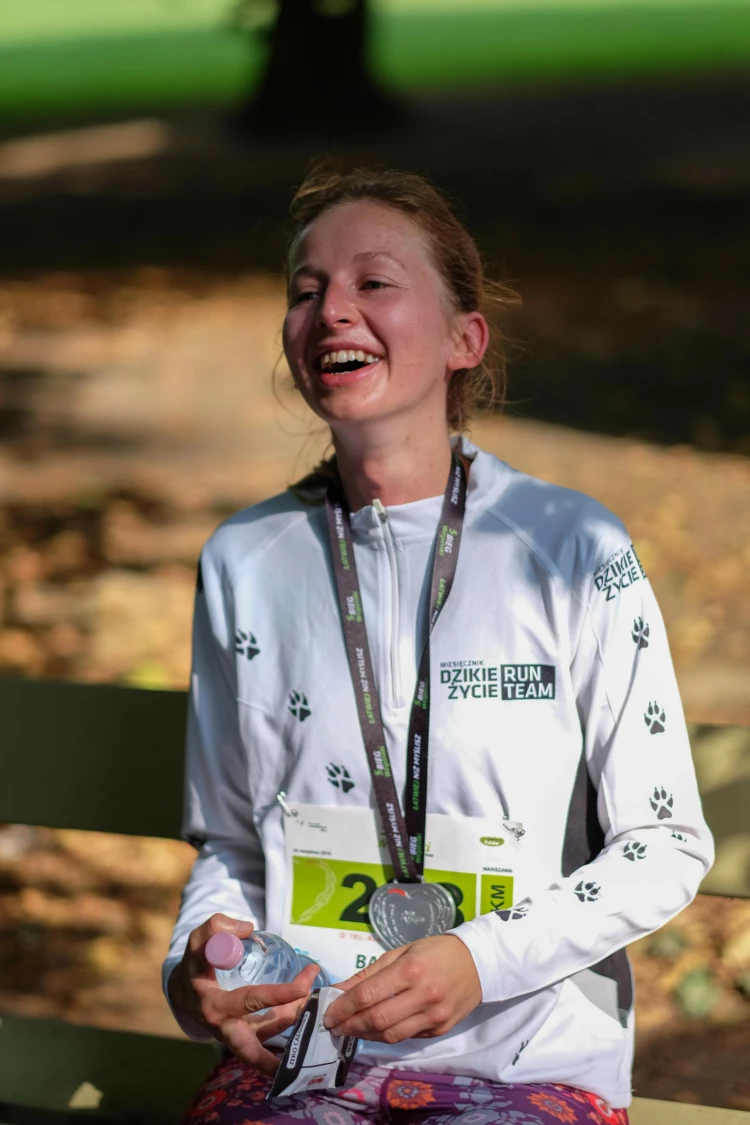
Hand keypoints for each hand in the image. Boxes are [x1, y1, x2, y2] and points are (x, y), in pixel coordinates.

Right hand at [168, 913, 318, 1073]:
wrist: (182, 992)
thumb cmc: (194, 964)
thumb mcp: (198, 942)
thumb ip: (216, 929)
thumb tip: (247, 930)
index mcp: (215, 1006)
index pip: (250, 1001)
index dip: (277, 995)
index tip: (303, 986)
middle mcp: (226, 1030)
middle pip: (261, 1041)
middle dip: (289, 1028)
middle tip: (317, 1016)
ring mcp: (236, 1038)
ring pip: (270, 1036)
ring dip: (294, 1019)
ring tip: (316, 995)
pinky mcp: (245, 1038)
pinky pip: (270, 1036)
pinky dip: (288, 1026)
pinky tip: (307, 1013)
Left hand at [323, 934, 480, 1043]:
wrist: (479, 962)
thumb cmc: (435, 951)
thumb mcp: (402, 952)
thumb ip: (370, 973)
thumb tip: (340, 990)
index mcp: (410, 970)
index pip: (368, 994)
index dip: (344, 1007)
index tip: (328, 1012)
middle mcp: (423, 996)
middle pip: (377, 1019)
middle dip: (350, 1025)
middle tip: (335, 1025)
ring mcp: (434, 1017)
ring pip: (390, 1035)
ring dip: (365, 1035)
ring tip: (351, 1029)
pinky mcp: (440, 1030)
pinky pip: (407, 1037)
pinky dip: (387, 1035)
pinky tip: (376, 1028)